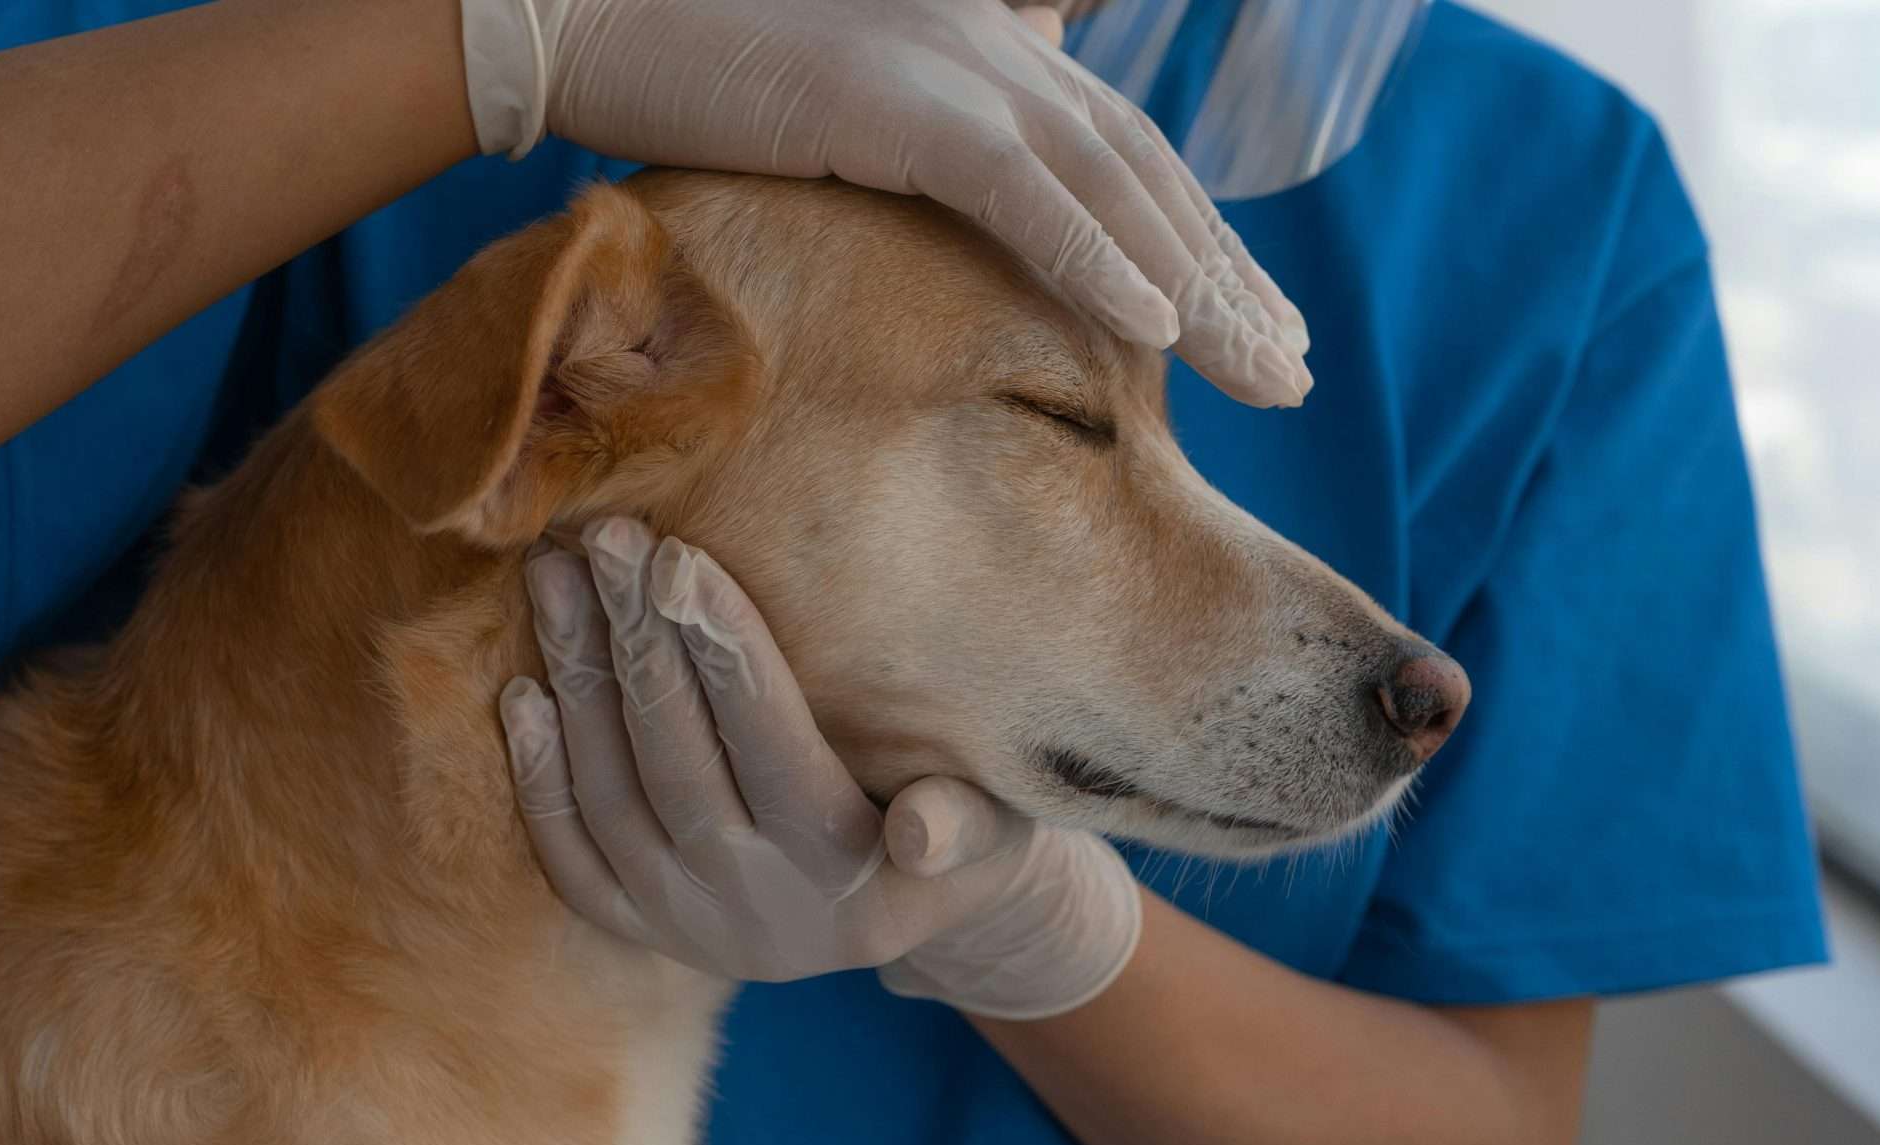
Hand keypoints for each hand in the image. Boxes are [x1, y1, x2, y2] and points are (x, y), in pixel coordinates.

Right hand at [455, 0, 1311, 407]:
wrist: (590, 12)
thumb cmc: (693, 70)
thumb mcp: (839, 109)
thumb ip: (918, 147)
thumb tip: (954, 212)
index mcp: (988, 51)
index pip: (1123, 156)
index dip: (1196, 242)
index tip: (1251, 323)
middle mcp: (995, 50)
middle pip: (1145, 177)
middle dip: (1229, 280)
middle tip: (1289, 373)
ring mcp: (956, 69)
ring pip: (1113, 191)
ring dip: (1199, 289)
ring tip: (1265, 374)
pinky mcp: (904, 103)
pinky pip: (1027, 197)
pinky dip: (1101, 262)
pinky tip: (1162, 332)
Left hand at [499, 517, 1142, 1019]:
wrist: (910, 915)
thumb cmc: (967, 835)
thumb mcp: (999, 833)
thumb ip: (965, 823)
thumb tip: (921, 831)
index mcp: (850, 882)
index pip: (776, 752)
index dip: (725, 656)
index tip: (680, 559)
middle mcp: (760, 916)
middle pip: (680, 766)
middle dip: (639, 643)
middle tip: (604, 540)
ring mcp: (691, 931)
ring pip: (613, 801)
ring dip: (579, 684)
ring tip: (555, 578)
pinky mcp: (644, 935)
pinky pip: (573, 859)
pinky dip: (542, 779)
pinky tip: (523, 693)